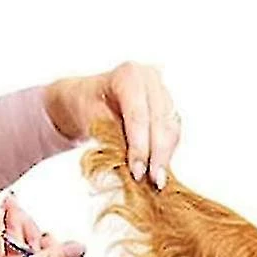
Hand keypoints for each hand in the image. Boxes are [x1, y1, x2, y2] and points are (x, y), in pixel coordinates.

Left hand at [44, 62, 180, 188]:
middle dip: (158, 155)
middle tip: (154, 181)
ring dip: (165, 157)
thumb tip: (131, 162)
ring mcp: (163, 92)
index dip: (139, 145)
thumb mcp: (88, 117)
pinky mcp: (169, 109)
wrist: (86, 97)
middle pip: (161, 121)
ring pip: (171, 129)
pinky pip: (172, 134)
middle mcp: (152, 79)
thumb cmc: (84, 104)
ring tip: (158, 181)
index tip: (137, 172)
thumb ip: (112, 135)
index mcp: (129, 74)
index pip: (138, 114)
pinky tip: (159, 170)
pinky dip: (167, 153)